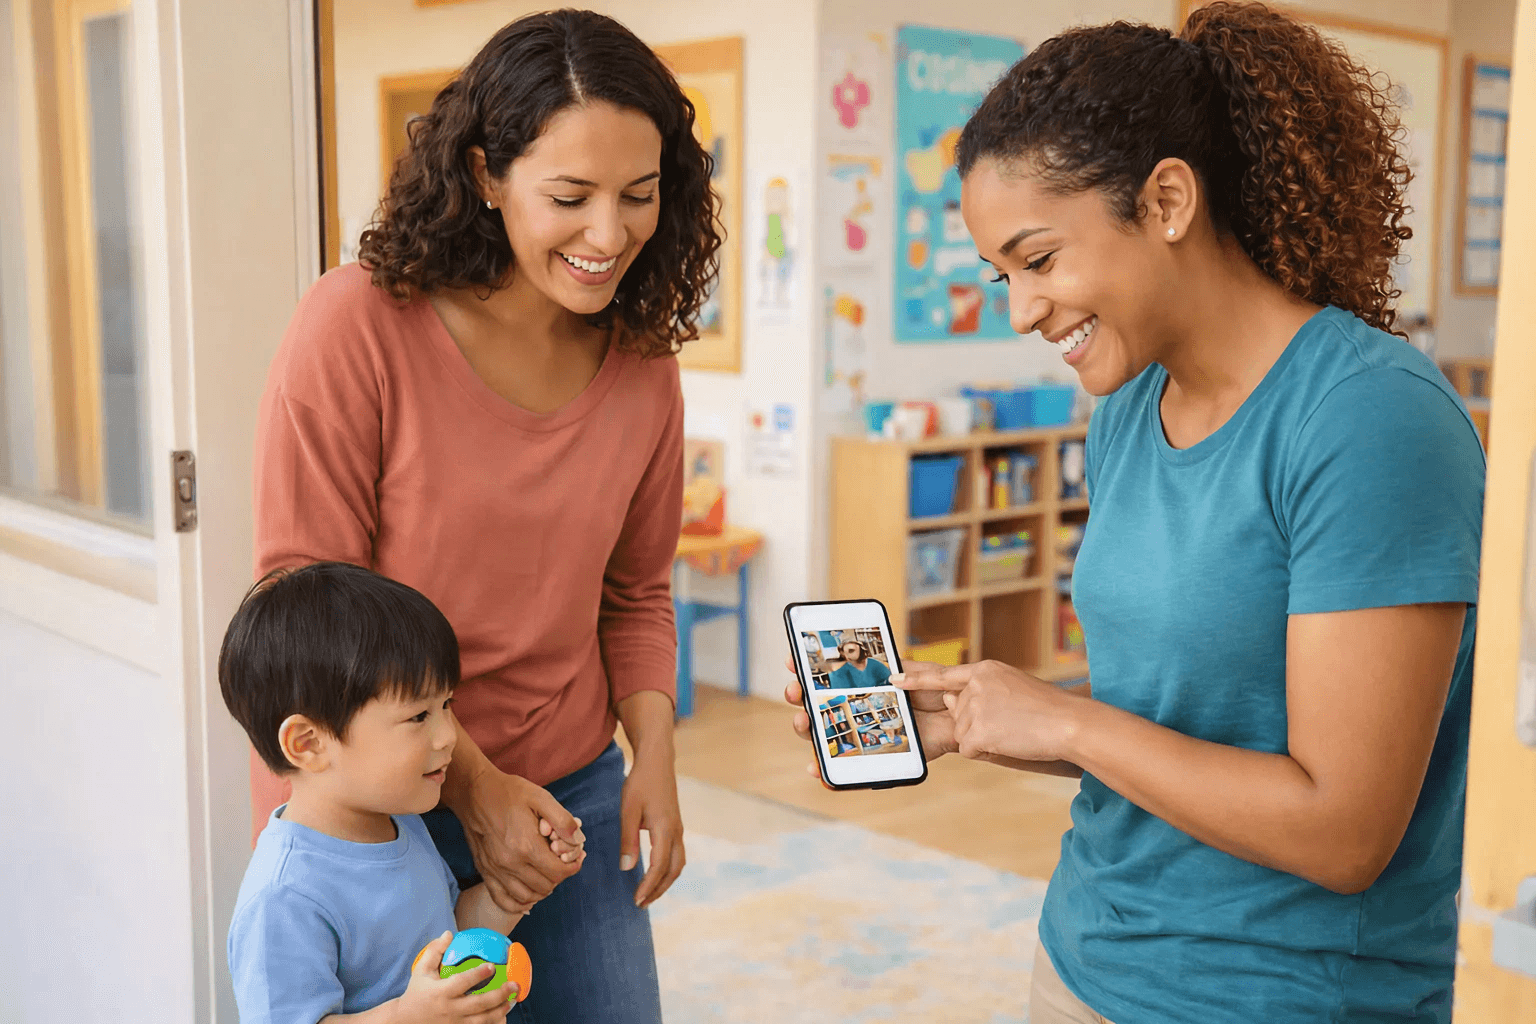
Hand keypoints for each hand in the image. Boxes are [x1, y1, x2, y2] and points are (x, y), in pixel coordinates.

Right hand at [394, 931, 516, 1022]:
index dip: (478, 975)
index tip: (492, 966)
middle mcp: (449, 1009)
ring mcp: (454, 1023)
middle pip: (478, 1004)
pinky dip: (492, 1023)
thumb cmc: (417, 992)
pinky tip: (503, 1015)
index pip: (462, 983)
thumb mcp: (421, 970)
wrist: (405, 1021)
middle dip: (499, 995)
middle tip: (513, 985)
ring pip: (482, 1020)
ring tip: (513, 1000)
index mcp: (441, 992)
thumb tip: (449, 934)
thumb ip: (434, 951)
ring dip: (500, 1010)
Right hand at [457, 770, 585, 915]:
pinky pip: (503, 900)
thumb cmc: (508, 793)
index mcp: (526, 845)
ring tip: (548, 875)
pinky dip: (518, 904)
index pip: (558, 872)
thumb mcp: (541, 797)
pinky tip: (528, 896)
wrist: (473, 792)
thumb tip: (578, 840)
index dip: (573, 867)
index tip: (577, 859)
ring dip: (542, 890)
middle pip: (545, 886)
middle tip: (563, 863)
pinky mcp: (485, 871)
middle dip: (559, 876)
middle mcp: (509, 863)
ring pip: (526, 897)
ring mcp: (495, 870)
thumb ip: (562, 820)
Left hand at [620, 751, 684, 907]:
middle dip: (659, 889)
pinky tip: (655, 873)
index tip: (636, 900)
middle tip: (641, 903)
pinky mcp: (676, 825)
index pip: (659, 866)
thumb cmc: (640, 783)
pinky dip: (668, 870)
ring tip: (648, 893)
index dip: (648, 886)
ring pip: (678, 864)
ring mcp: (678, 829)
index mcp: (665, 829)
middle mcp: (676, 832)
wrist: (657, 761)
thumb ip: (627, 840)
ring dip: (665, 881)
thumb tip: (627, 868)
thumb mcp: (628, 810)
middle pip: (673, 870)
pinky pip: (676, 855)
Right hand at [783, 656, 957, 776]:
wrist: (960, 716)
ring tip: (804, 722)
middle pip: (818, 705)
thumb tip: (885, 675)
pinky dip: (827, 769)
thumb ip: (900, 669)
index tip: (793, 661)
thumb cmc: (939, 690)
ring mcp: (863, 730)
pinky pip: (846, 763)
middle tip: (795, 692)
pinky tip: (815, 767)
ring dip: (807, 728)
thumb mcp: (919, 672)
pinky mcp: (874, 754)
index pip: (827, 675)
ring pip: (825, 732)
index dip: (806, 668)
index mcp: (864, 683)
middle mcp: (858, 706)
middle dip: (799, 697)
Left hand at [898, 660, 1081, 762]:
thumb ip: (979, 693)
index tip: (894, 678)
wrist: (1068, 723)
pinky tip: (1009, 741)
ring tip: (1014, 730)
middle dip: (978, 725)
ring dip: (985, 738)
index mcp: (984, 670)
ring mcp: (974, 707)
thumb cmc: (1048, 709)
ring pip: (964, 733)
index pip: (943, 675)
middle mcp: (974, 685)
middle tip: (1011, 723)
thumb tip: (949, 701)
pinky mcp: (976, 731)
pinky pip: (971, 749)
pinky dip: (989, 751)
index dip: (916, 679)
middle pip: (958, 714)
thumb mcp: (1012, 688)